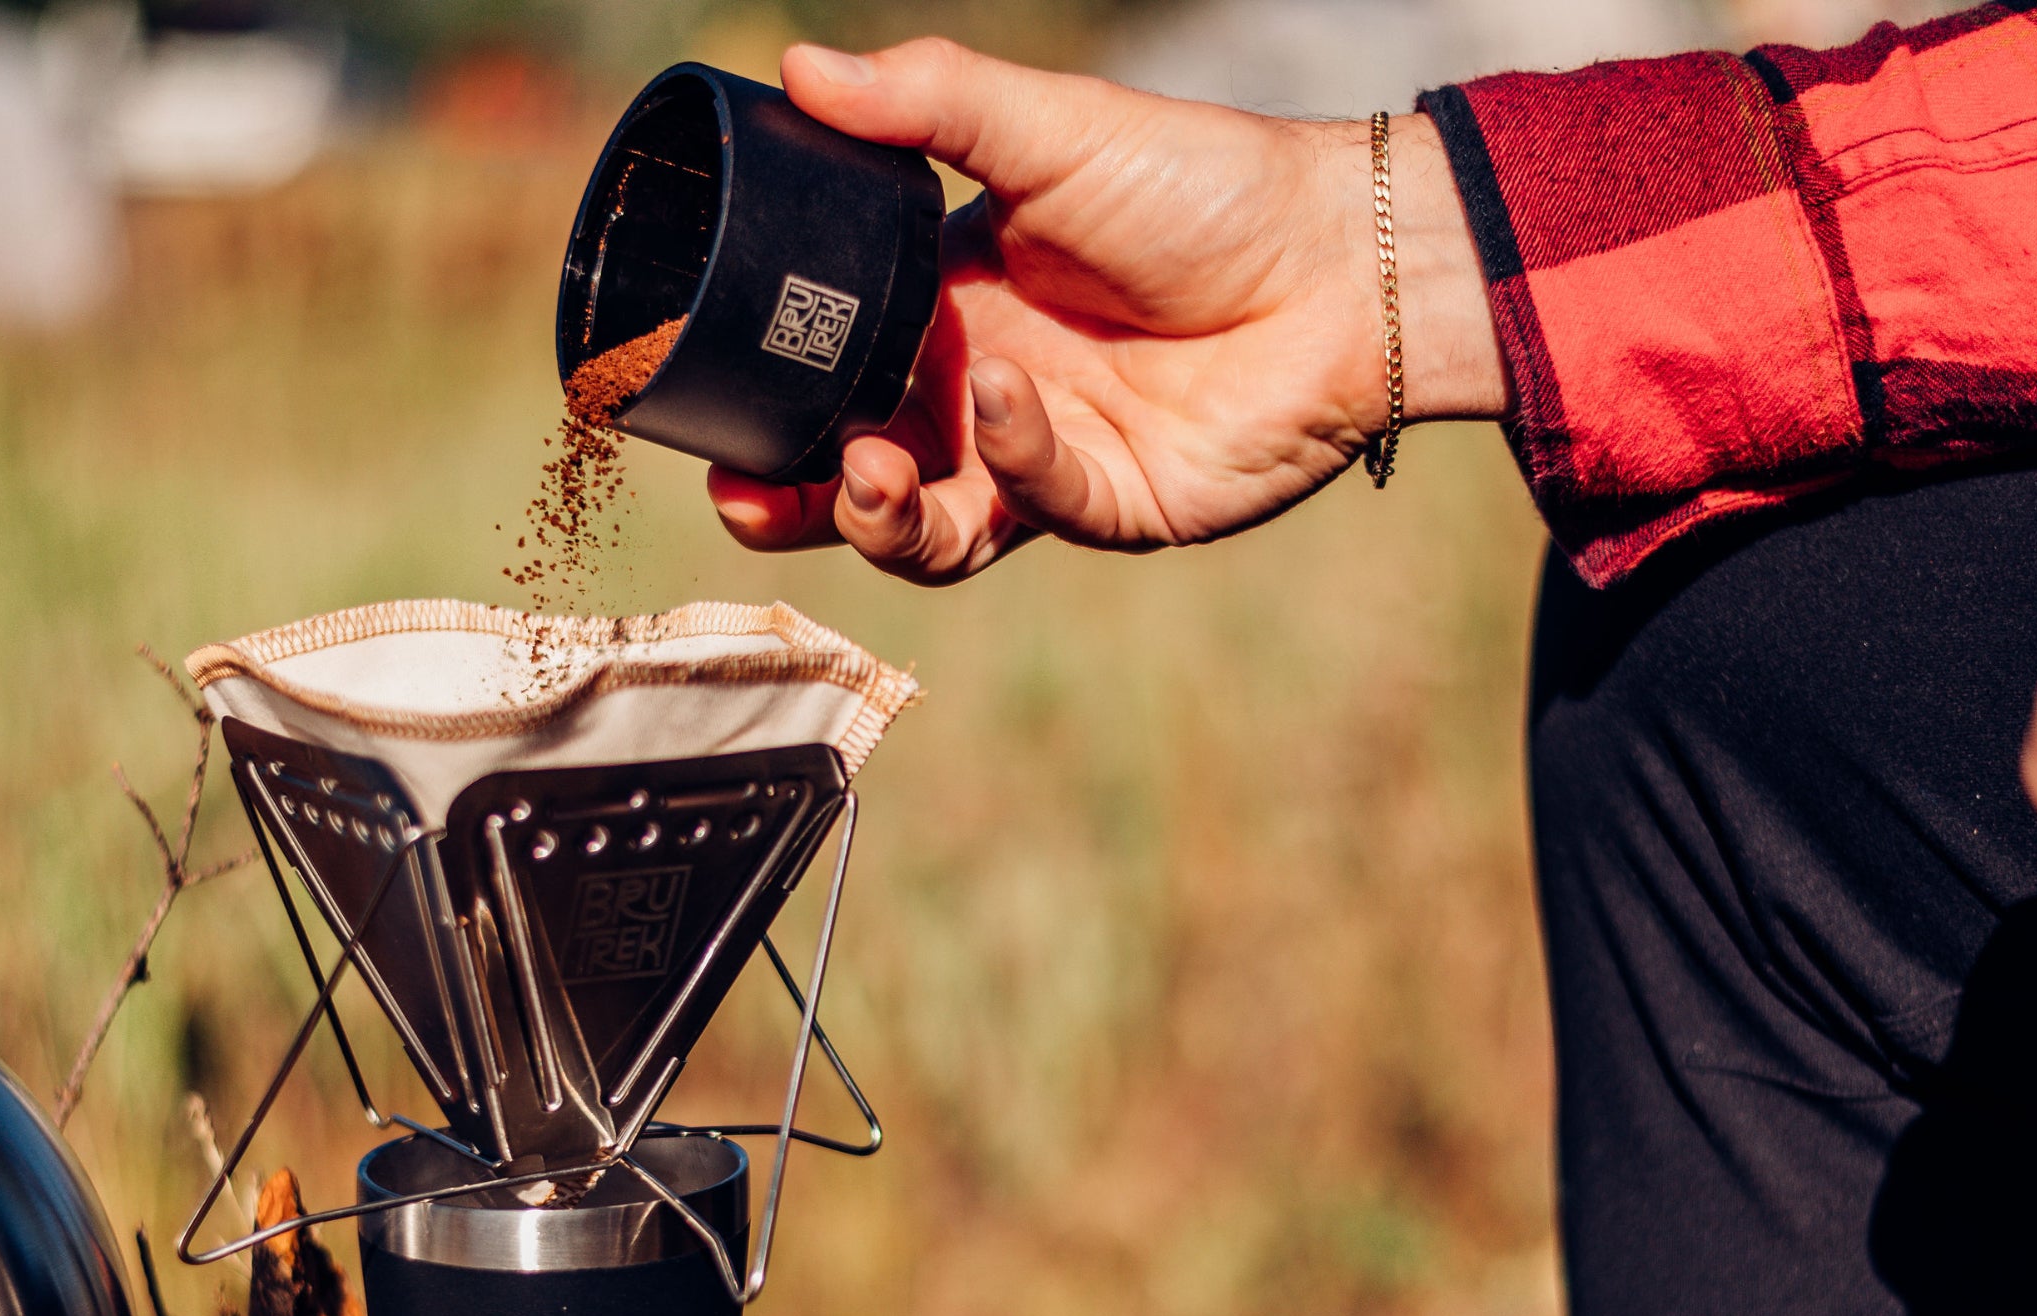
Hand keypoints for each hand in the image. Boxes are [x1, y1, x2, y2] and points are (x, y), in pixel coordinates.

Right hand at [707, 40, 1507, 583]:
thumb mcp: (1047, 128)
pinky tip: (1007, 394)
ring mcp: (1042, 461)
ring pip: (927, 530)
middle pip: (856, 480)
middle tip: (752, 495)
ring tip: (867, 469)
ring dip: (879, 514)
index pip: (830, 376)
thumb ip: (923, 103)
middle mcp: (980, 394)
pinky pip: (1025, 504)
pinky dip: (1006, 455)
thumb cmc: (1203, 184)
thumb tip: (800, 64)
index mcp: (946, 311)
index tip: (701, 413)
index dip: (765, 411)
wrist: (1335, 258)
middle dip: (797, 502)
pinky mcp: (1108, 507)